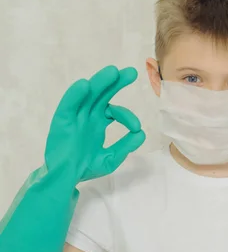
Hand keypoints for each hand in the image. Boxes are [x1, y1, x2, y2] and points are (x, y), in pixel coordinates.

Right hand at [44, 65, 145, 184]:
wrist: (65, 179)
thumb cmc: (84, 167)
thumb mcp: (110, 158)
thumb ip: (124, 146)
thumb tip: (141, 133)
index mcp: (98, 122)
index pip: (114, 111)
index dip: (126, 116)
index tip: (136, 126)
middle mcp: (87, 115)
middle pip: (102, 94)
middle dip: (115, 82)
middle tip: (131, 72)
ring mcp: (75, 116)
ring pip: (88, 94)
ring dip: (99, 82)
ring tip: (112, 71)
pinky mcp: (62, 121)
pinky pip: (68, 105)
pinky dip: (75, 95)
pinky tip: (84, 85)